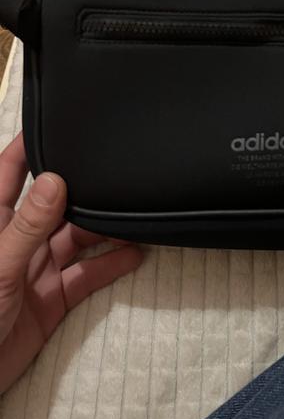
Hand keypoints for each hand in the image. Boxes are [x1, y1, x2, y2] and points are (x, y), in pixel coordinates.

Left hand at [0, 134, 142, 393]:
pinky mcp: (53, 299)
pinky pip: (87, 275)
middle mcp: (17, 239)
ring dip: (103, 226)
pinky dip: (112, 265)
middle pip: (54, 203)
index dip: (30, 147)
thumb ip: (27, 225)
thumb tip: (55, 178)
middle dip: (82, 186)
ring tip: (136, 210)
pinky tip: (136, 252)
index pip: (9, 173)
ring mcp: (36, 268)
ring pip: (76, 237)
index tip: (59, 119)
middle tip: (116, 166)